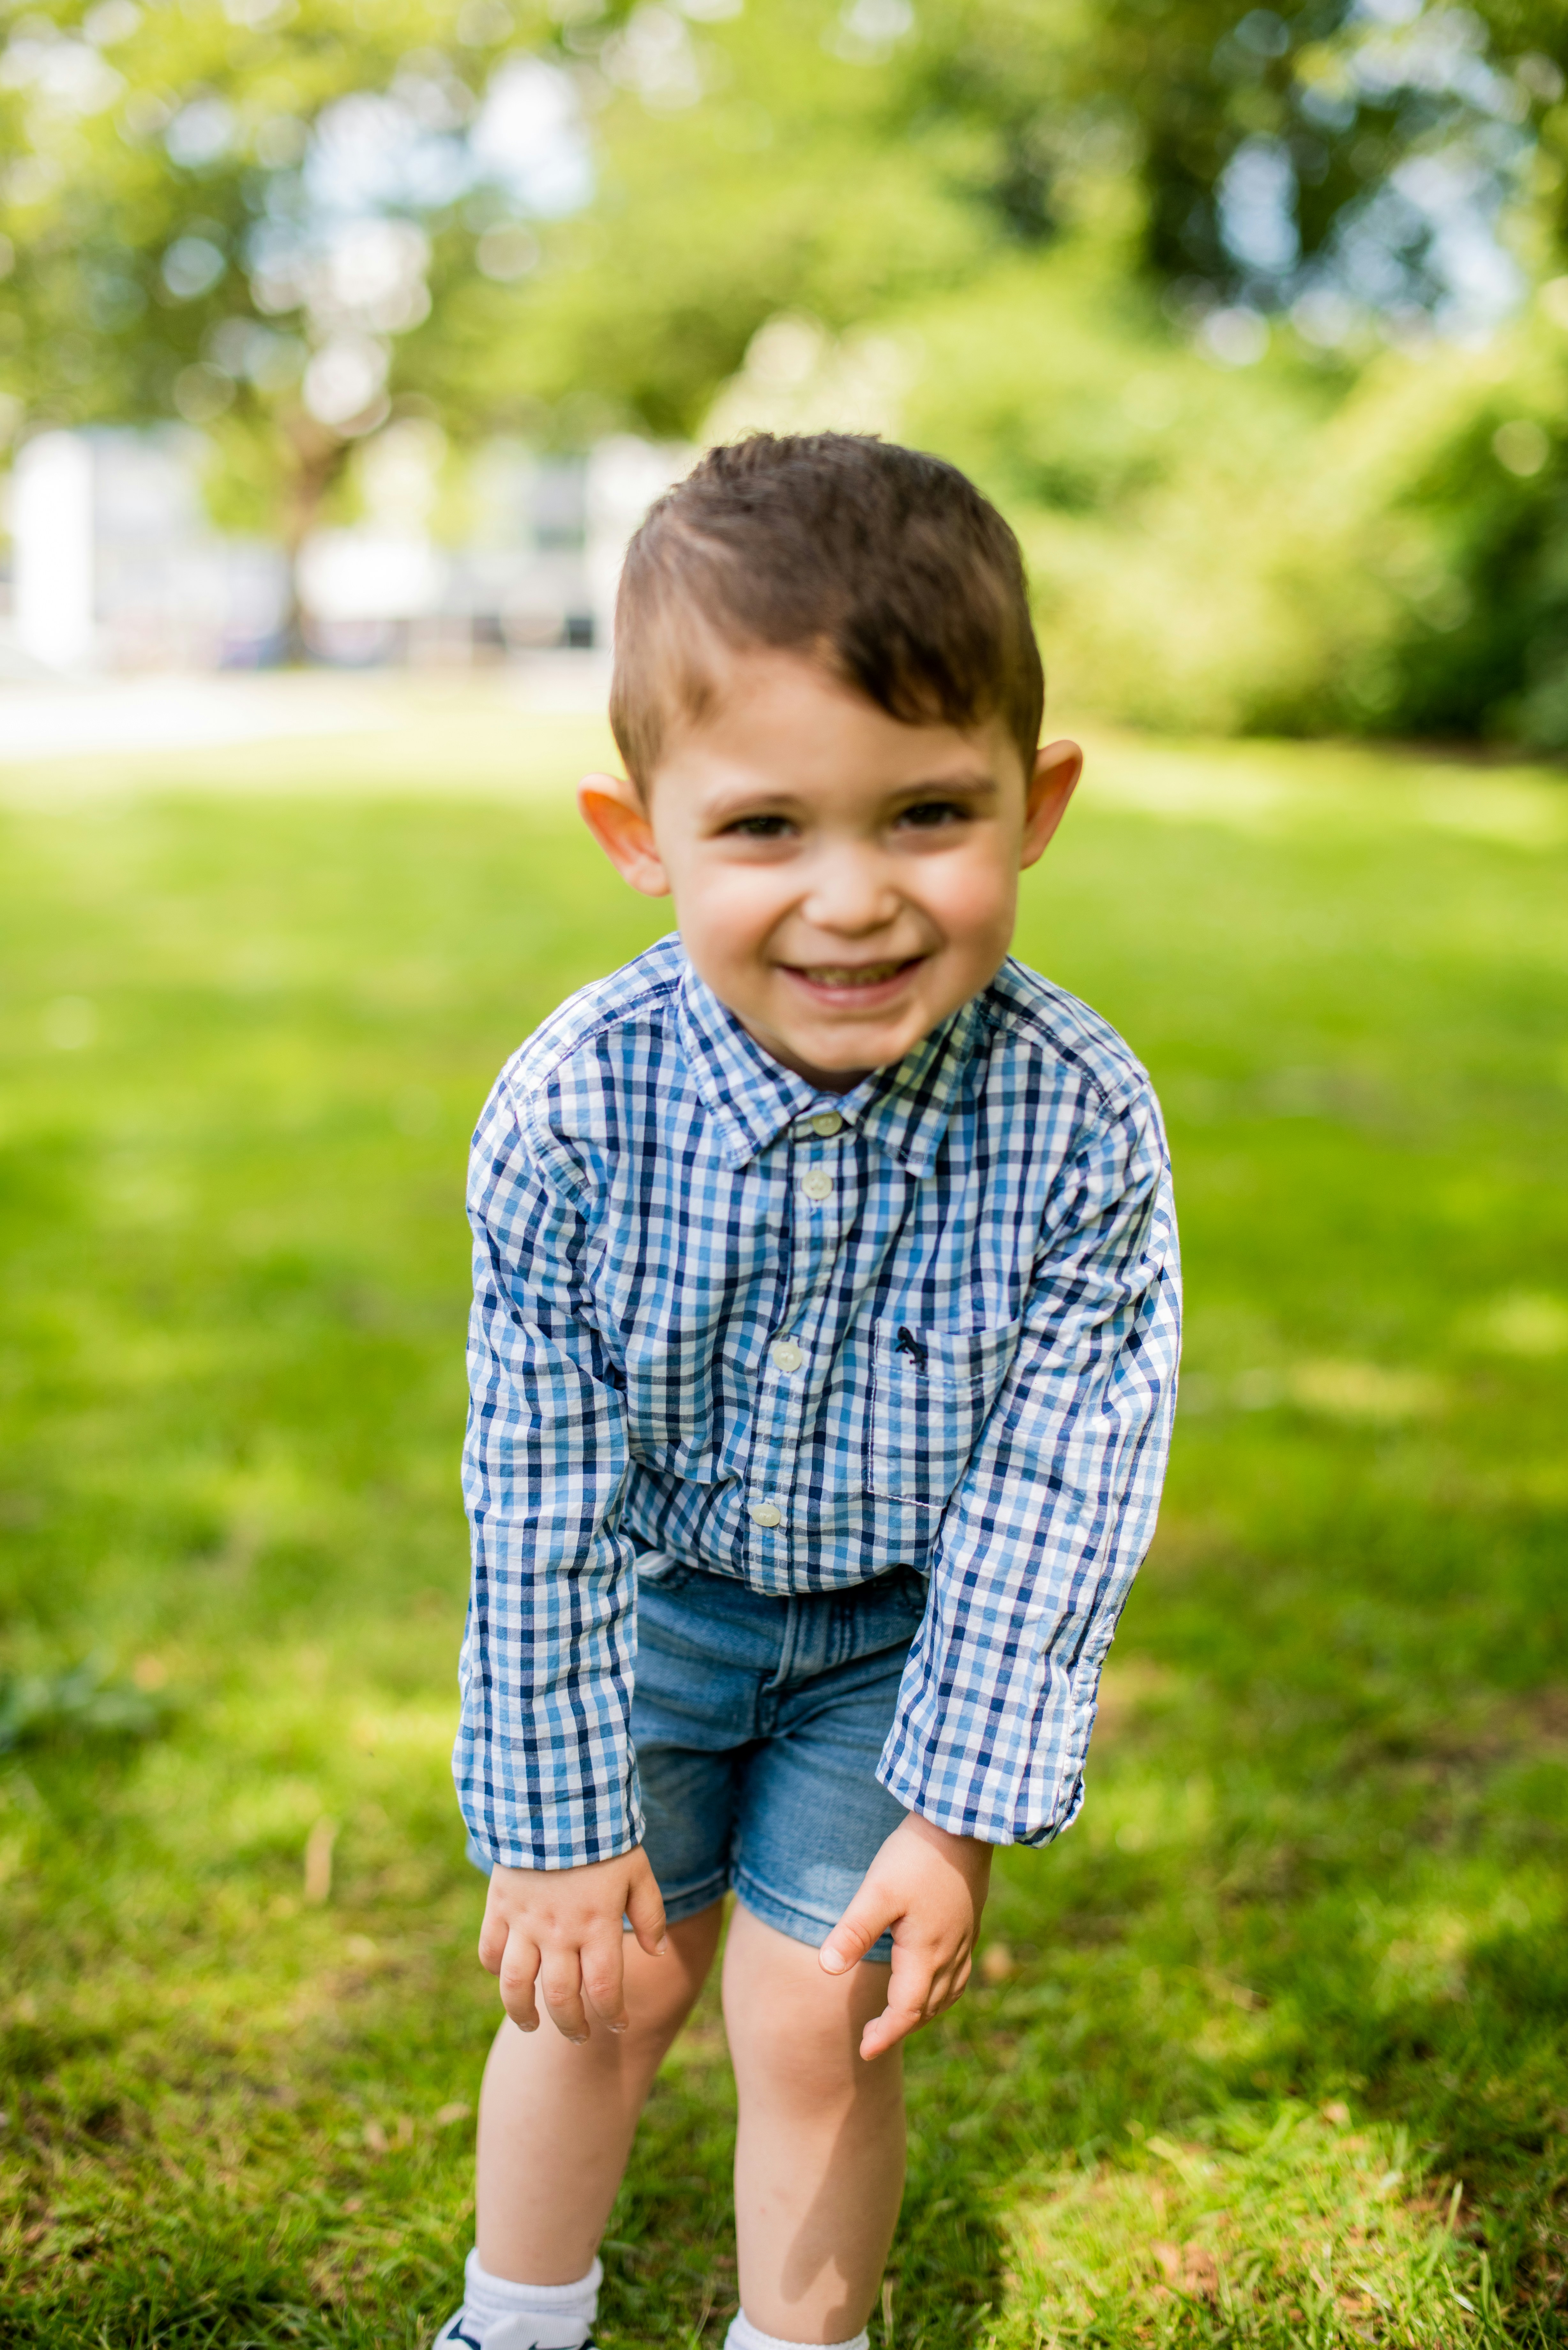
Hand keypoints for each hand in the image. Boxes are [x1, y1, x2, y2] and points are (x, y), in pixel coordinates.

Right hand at [478, 1847, 666, 2042]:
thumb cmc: (603, 1836)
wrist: (555, 1798)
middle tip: (579, 2036)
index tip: (620, 2026)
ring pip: (516, 1986)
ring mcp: (525, 1922)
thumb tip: (658, 1953)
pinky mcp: (499, 1907)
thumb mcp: (639, 1872)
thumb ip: (651, 1915)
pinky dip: (495, 1969)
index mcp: (598, 1925)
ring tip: (532, 2024)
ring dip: (523, 2012)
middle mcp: (560, 1932)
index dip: (613, 2016)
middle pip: (561, 1998)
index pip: (606, 1989)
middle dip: (571, 2026)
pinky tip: (505, 1977)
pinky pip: (490, 1951)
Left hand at [819, 1812, 992, 2059]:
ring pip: (946, 1994)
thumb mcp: (878, 1891)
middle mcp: (950, 1953)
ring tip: (898, 2018)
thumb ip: (854, 1930)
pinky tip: (931, 1981)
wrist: (964, 1823)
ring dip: (923, 2012)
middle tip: (872, 2038)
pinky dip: (942, 1991)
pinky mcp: (968, 1924)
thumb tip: (825, 1968)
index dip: (885, 2034)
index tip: (864, 2052)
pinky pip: (959, 1975)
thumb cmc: (916, 1856)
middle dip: (900, 2027)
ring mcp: (964, 1940)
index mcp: (926, 1953)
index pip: (906, 2010)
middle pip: (927, 2008)